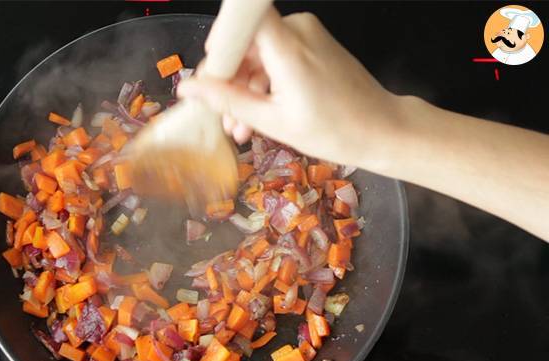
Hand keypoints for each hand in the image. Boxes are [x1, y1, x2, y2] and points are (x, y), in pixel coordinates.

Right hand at [178, 8, 403, 168]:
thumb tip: (188, 88)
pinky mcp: (314, 44)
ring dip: (247, 88)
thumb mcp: (273, 121)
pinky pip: (278, 56)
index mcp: (288, 46)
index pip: (240, 18)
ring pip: (261, 53)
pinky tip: (259, 114)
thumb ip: (227, 100)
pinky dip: (267, 82)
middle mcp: (298, 29)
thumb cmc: (333, 131)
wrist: (381, 130)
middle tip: (224, 117)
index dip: (219, 43)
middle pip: (247, 41)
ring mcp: (308, 35)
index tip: (211, 75)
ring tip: (241, 128)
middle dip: (231, 80)